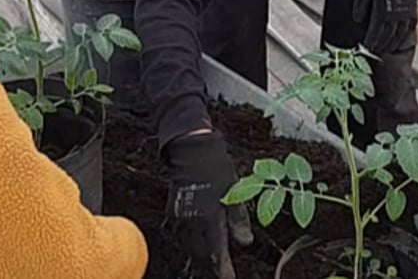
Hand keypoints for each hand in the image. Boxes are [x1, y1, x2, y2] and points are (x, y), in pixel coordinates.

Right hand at [164, 131, 253, 278]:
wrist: (192, 151)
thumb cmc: (218, 170)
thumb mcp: (235, 193)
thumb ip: (239, 221)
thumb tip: (245, 243)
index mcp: (210, 216)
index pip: (216, 252)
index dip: (223, 269)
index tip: (229, 278)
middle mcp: (192, 221)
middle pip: (202, 254)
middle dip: (212, 264)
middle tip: (223, 269)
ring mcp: (179, 218)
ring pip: (190, 248)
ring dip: (201, 255)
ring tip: (213, 259)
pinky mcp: (172, 214)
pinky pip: (181, 237)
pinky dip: (190, 243)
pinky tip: (198, 243)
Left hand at [352, 0, 417, 54]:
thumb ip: (359, 7)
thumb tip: (357, 20)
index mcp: (381, 15)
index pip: (375, 34)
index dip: (370, 42)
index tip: (367, 47)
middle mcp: (394, 19)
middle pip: (387, 38)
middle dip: (381, 46)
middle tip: (377, 52)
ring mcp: (405, 15)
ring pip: (400, 35)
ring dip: (394, 44)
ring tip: (389, 49)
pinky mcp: (413, 9)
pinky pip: (410, 27)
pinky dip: (406, 34)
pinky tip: (404, 37)